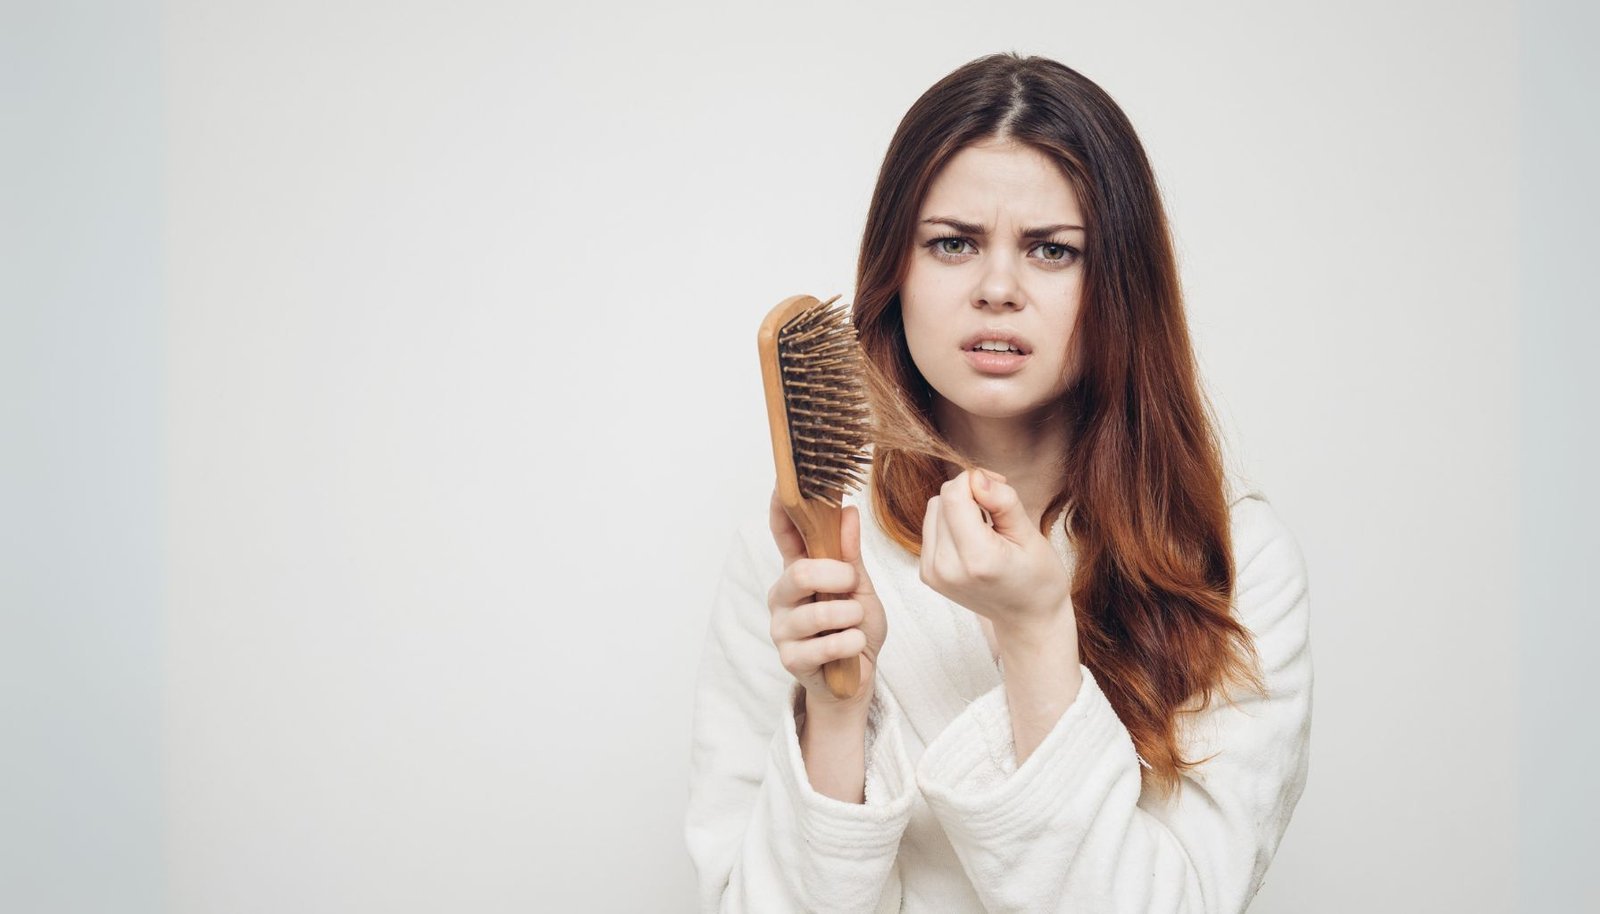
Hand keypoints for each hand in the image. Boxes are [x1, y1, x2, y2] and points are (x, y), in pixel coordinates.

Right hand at [765, 487, 886, 711]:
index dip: (782, 509)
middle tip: (852, 584)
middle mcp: (783, 596)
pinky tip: (853, 646)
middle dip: (836, 576)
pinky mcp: (790, 658)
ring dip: (850, 616)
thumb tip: (849, 512)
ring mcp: (782, 628)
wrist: (859, 677)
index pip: (783, 534)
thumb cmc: (856, 628)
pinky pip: (826, 644)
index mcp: (798, 571)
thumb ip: (850, 554)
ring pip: (817, 612)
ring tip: (855, 623)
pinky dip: (851, 642)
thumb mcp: (860, 587)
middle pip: (800, 572)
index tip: (784, 484)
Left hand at [920, 469, 1074, 637]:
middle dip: (968, 492)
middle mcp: (947, 567)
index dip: (975, 480)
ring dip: (957, 507)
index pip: (953, 496)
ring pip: (934, 509)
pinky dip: (950, 523)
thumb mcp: (1030, 535)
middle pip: (942, 500)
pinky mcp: (927, 574)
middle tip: (998, 507)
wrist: (1027, 619)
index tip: (999, 486)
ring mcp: (933, 573)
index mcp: (976, 558)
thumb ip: (1003, 502)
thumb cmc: (1038, 578)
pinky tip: (973, 538)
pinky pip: (931, 527)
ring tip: (986, 525)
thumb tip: (976, 478)